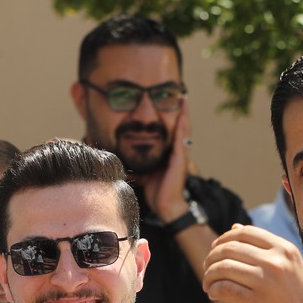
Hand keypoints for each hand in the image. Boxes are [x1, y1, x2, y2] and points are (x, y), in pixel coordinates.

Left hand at [141, 100, 191, 220]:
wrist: (166, 207)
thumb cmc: (156, 191)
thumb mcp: (143, 172)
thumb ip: (136, 163)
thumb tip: (118, 158)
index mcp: (168, 154)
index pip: (171, 131)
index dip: (171, 117)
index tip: (168, 103)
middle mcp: (176, 152)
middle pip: (180, 127)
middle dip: (181, 111)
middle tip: (180, 95)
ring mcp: (180, 155)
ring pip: (184, 130)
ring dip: (184, 115)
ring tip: (184, 100)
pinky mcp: (180, 160)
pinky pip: (182, 141)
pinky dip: (181, 128)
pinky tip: (181, 117)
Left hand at [203, 225, 302, 302]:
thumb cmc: (294, 301)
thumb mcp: (288, 268)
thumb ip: (263, 248)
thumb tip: (234, 227)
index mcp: (285, 250)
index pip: (245, 233)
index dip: (224, 239)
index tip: (215, 250)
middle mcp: (277, 262)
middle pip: (231, 248)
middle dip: (212, 258)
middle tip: (207, 269)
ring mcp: (266, 282)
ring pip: (223, 267)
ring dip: (209, 275)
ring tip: (208, 284)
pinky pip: (223, 288)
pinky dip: (213, 289)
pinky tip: (213, 294)